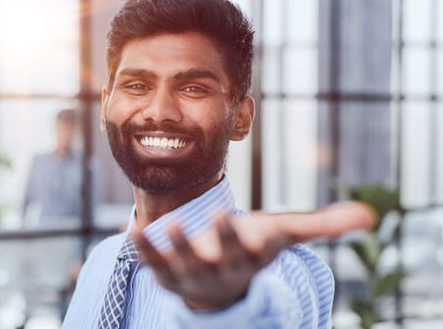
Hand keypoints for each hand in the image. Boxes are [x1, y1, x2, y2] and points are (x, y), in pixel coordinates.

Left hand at [130, 201, 374, 309]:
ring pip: (184, 263)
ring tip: (165, 225)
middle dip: (221, 241)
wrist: (220, 285)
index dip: (252, 240)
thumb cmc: (254, 249)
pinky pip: (153, 263)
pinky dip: (144, 250)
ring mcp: (193, 272)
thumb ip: (322, 226)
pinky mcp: (168, 272)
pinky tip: (132, 232)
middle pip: (223, 257)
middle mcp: (223, 268)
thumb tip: (370, 216)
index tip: (251, 228)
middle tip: (217, 216)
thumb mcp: (284, 235)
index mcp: (251, 257)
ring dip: (176, 247)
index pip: (255, 251)